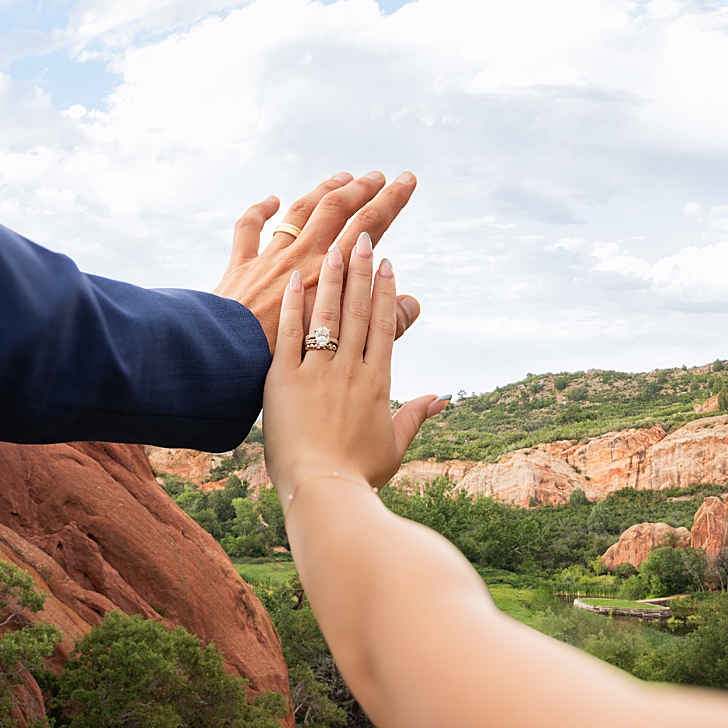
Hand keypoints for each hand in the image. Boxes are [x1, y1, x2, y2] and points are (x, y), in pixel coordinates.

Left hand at [214, 171, 421, 354]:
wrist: (232, 359)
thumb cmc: (291, 358)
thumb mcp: (348, 347)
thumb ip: (385, 325)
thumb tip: (413, 303)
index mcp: (331, 274)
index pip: (370, 227)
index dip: (392, 201)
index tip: (408, 181)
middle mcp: (302, 258)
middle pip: (337, 210)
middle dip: (363, 189)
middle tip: (381, 176)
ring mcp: (271, 258)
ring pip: (300, 212)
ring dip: (324, 190)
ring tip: (343, 178)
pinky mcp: (241, 267)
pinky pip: (249, 229)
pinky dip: (261, 211)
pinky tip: (272, 200)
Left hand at [263, 229, 450, 503]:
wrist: (323, 491)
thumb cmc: (359, 475)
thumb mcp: (394, 445)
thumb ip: (416, 416)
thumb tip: (442, 398)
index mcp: (377, 382)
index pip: (383, 326)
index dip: (385, 291)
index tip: (388, 263)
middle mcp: (350, 370)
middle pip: (357, 310)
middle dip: (361, 270)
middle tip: (363, 235)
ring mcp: (317, 373)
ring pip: (326, 314)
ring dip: (331, 276)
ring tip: (333, 245)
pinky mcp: (284, 381)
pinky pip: (289, 335)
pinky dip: (292, 306)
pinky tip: (294, 279)